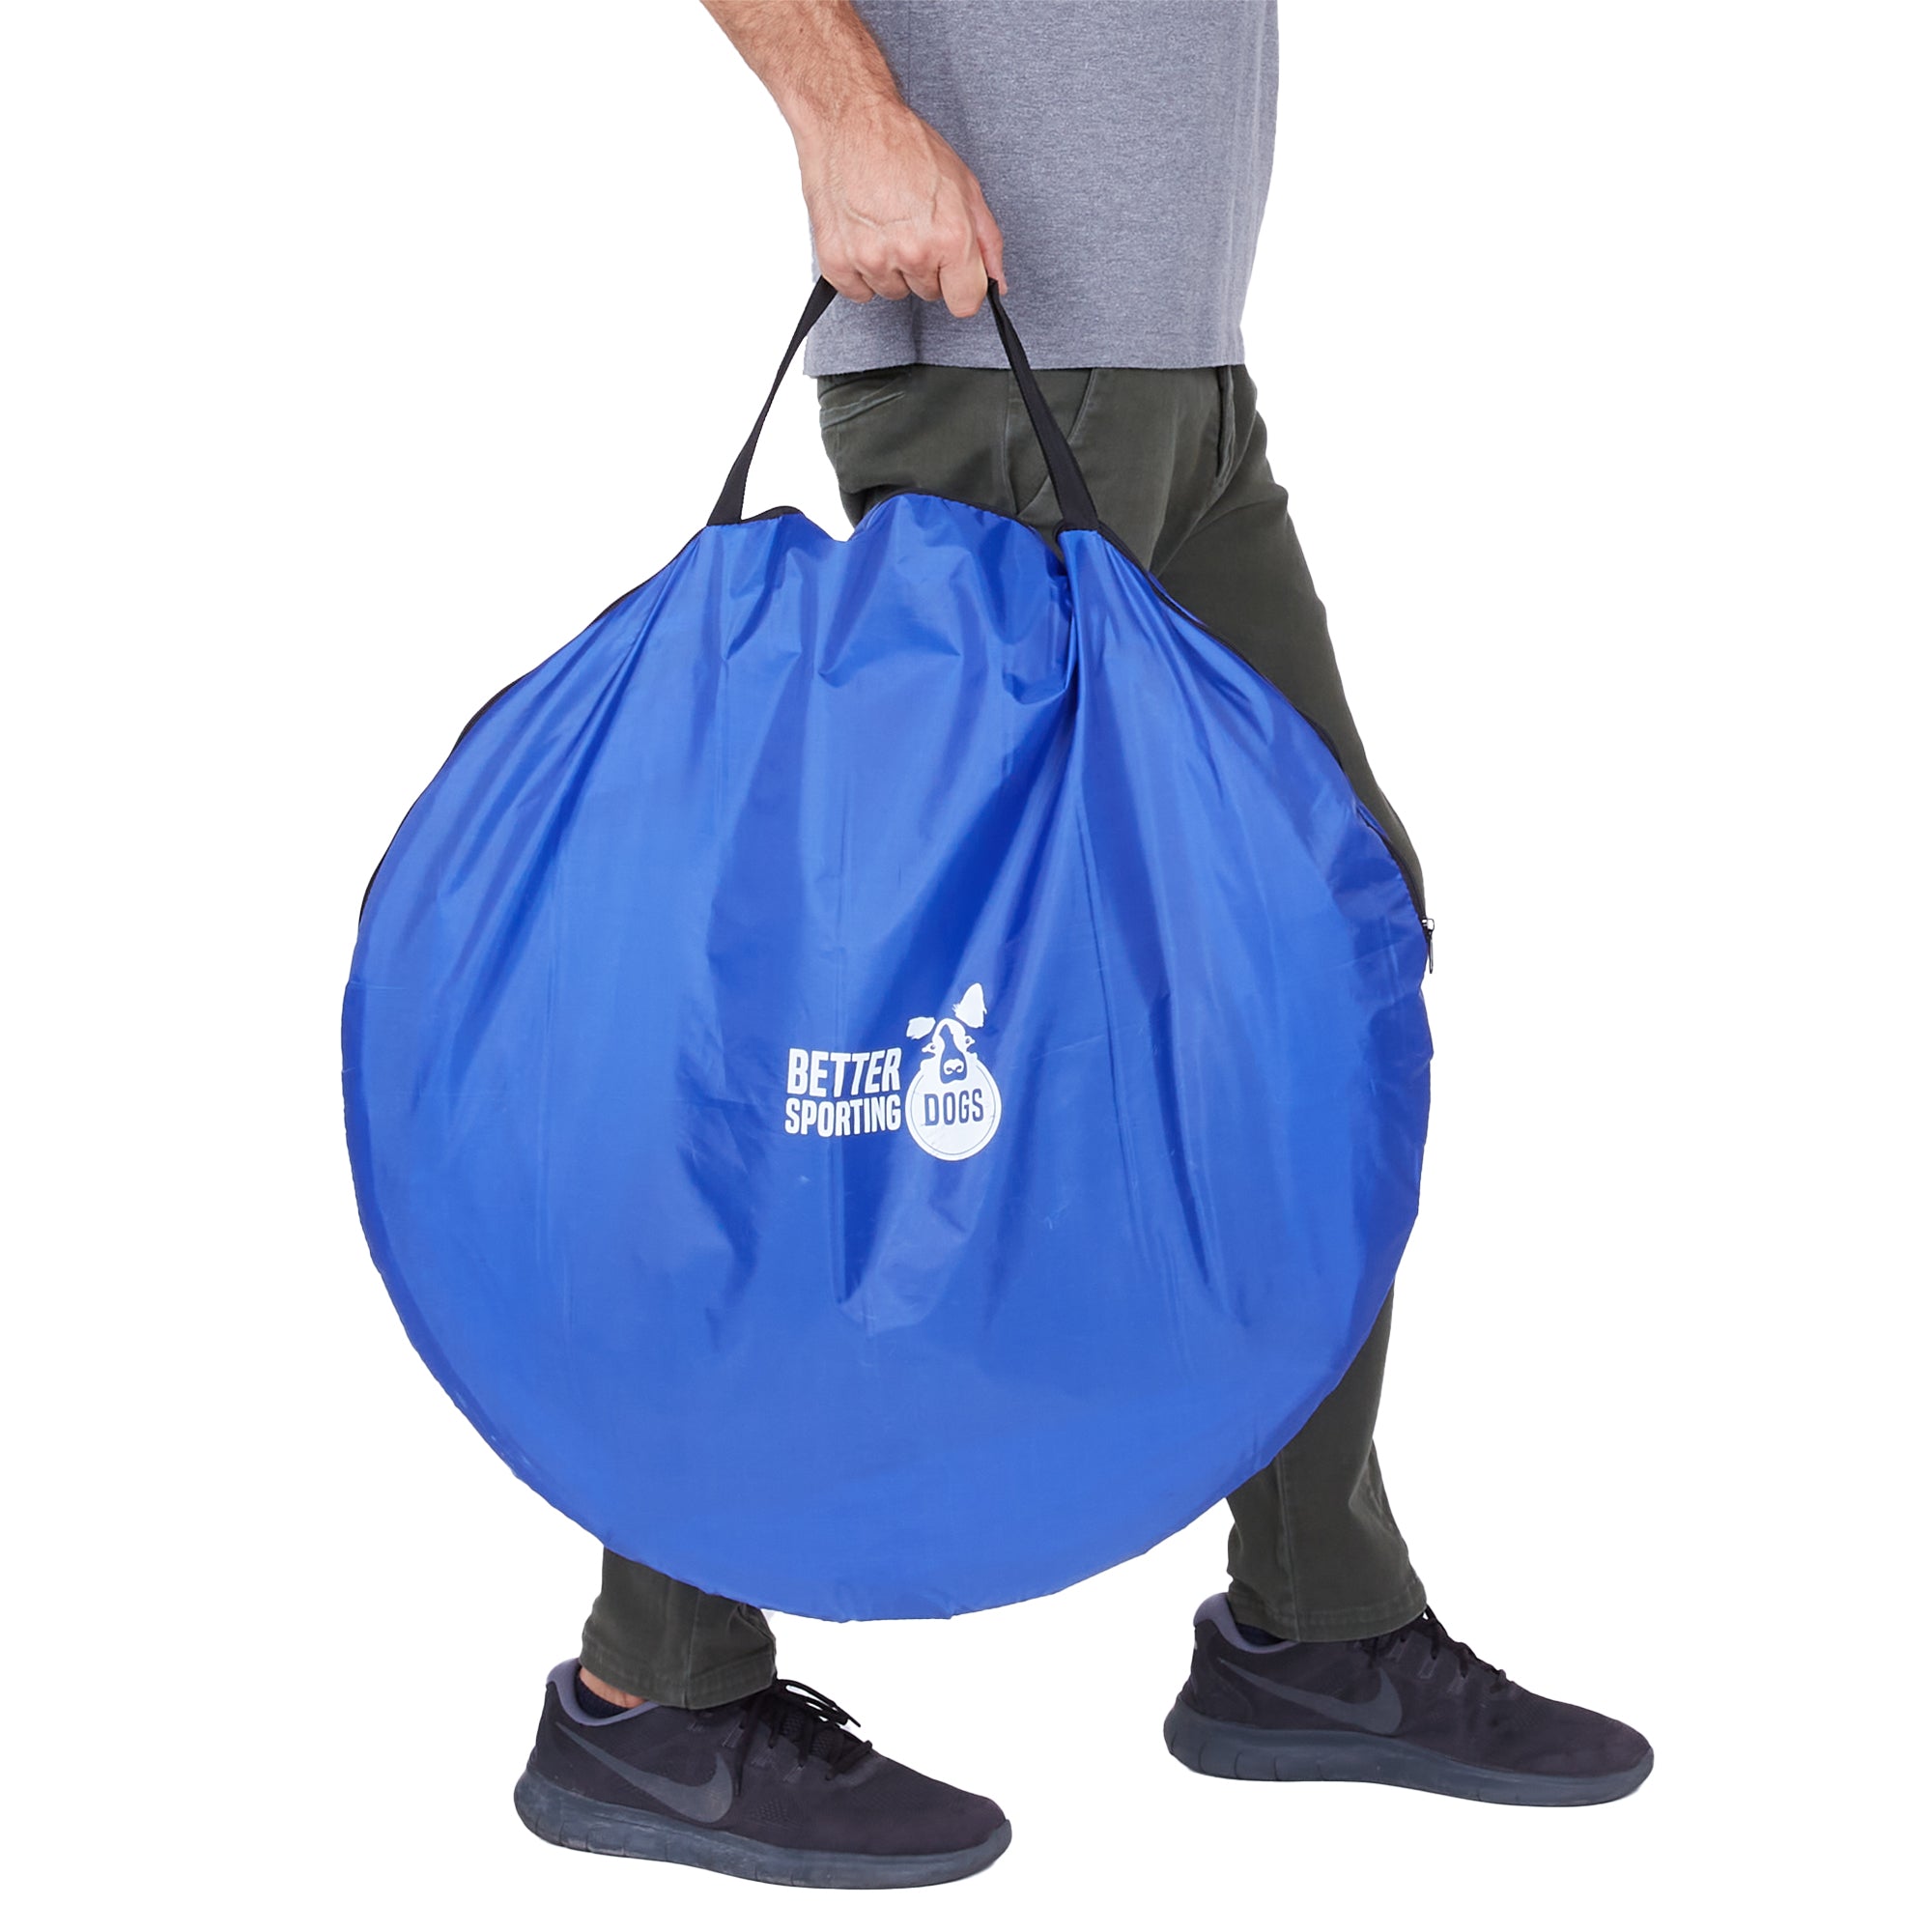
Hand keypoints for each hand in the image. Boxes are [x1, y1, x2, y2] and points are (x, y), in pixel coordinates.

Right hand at [795, 97, 1004, 317]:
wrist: (850, 119)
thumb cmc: (903, 144)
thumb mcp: (964, 184)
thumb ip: (987, 239)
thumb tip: (996, 279)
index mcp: (951, 237)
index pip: (966, 303)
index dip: (961, 286)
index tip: (952, 272)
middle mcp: (913, 252)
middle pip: (928, 294)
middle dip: (925, 266)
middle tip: (911, 224)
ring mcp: (872, 259)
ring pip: (892, 292)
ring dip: (891, 267)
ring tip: (885, 223)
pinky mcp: (838, 261)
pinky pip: (859, 292)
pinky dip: (860, 269)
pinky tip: (864, 234)